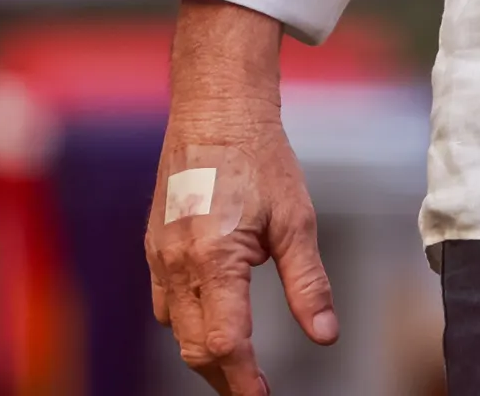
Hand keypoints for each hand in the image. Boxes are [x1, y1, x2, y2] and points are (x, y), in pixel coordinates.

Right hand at [147, 0, 337, 393]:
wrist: (215, 111)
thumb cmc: (260, 158)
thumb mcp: (297, 220)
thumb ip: (308, 283)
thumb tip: (325, 335)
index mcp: (214, 258)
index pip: (226, 344)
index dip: (245, 381)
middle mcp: (177, 263)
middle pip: (196, 347)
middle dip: (226, 377)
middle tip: (255, 390)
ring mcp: (159, 256)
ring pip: (177, 329)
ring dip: (206, 353)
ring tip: (240, 366)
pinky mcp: (154, 247)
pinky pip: (166, 304)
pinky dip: (190, 323)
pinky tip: (214, 321)